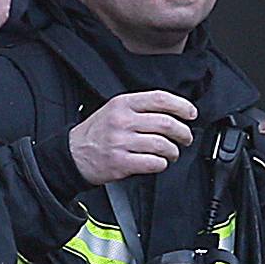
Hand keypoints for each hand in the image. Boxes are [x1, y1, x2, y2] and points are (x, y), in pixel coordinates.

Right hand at [67, 91, 196, 184]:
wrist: (73, 153)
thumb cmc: (97, 132)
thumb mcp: (114, 109)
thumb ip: (140, 107)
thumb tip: (173, 112)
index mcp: (123, 104)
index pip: (160, 99)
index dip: (181, 106)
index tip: (191, 114)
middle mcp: (122, 121)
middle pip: (166, 123)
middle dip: (183, 132)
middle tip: (186, 138)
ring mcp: (121, 142)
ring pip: (162, 145)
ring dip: (174, 151)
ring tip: (172, 153)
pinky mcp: (120, 162)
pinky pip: (153, 163)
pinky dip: (161, 164)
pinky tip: (159, 162)